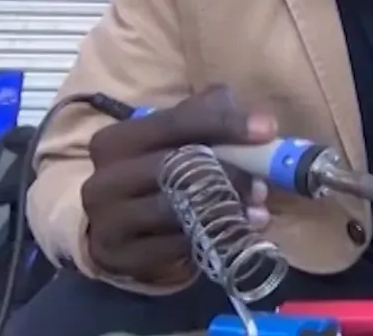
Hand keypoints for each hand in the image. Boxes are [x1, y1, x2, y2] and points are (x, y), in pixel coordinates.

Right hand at [81, 85, 277, 282]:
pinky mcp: (123, 258)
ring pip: (179, 211)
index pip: (175, 122)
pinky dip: (214, 237)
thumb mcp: (176, 136)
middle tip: (261, 182)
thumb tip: (259, 122)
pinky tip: (236, 230)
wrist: (119, 227)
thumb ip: (210, 114)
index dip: (225, 123)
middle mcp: (105, 180)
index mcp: (117, 141)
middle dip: (231, 173)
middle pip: (178, 168)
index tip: (267, 130)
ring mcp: (109, 222)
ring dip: (227, 208)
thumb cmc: (157, 172)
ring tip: (255, 209)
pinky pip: (178, 246)